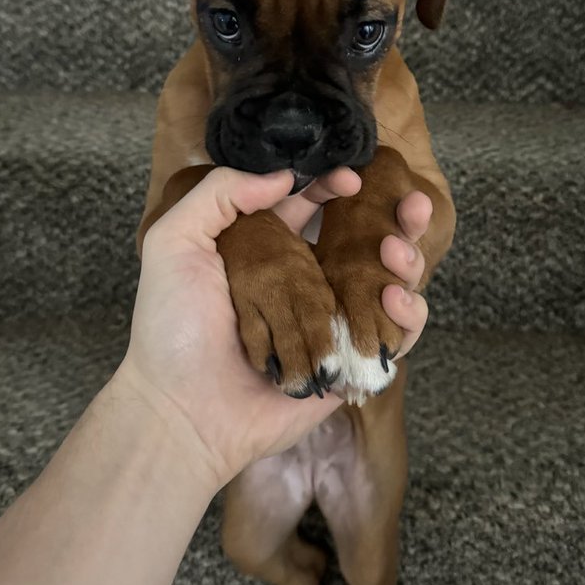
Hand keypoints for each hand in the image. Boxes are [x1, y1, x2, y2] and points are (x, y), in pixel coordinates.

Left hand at [115, 167, 431, 488]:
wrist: (184, 409)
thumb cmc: (172, 329)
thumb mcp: (174, 243)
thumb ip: (221, 194)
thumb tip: (283, 175)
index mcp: (268, 254)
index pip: (311, 208)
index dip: (335, 188)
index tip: (353, 176)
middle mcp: (304, 285)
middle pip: (364, 243)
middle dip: (396, 220)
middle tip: (412, 206)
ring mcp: (331, 325)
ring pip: (389, 284)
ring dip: (406, 261)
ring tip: (396, 253)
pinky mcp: (349, 364)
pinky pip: (396, 338)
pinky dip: (408, 315)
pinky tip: (395, 298)